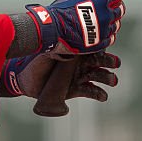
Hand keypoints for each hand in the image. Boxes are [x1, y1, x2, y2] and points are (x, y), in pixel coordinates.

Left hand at [0, 51, 120, 100]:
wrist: (25, 81)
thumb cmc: (34, 62)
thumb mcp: (45, 53)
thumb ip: (56, 49)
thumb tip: (66, 47)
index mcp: (74, 49)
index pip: (91, 46)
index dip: (101, 45)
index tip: (108, 46)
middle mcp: (80, 61)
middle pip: (99, 60)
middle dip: (109, 61)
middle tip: (116, 63)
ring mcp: (79, 76)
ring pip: (98, 76)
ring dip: (107, 78)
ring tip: (113, 81)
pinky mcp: (76, 89)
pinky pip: (91, 91)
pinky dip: (99, 93)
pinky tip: (103, 95)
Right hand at [24, 0, 125, 54]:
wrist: (54, 29)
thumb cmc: (62, 10)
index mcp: (100, 1)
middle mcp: (105, 16)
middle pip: (119, 10)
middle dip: (117, 7)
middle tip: (114, 6)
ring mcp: (103, 31)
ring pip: (116, 25)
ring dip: (114, 22)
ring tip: (108, 20)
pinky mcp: (98, 43)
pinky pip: (110, 39)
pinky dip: (109, 35)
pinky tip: (105, 33)